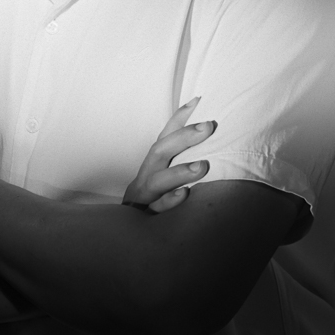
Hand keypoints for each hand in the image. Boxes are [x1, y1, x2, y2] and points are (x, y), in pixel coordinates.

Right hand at [122, 97, 215, 213]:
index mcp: (154, 163)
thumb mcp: (165, 174)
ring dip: (180, 171)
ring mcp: (144, 195)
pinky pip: (156, 209)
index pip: (166, 135)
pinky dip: (169, 201)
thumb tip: (207, 129)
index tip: (199, 101)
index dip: (180, 118)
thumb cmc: (155, 197)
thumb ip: (182, 155)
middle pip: (160, 151)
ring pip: (158, 180)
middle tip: (208, 127)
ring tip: (203, 166)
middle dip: (184, 137)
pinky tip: (185, 195)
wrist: (126, 233)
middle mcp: (147, 174)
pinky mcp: (145, 216)